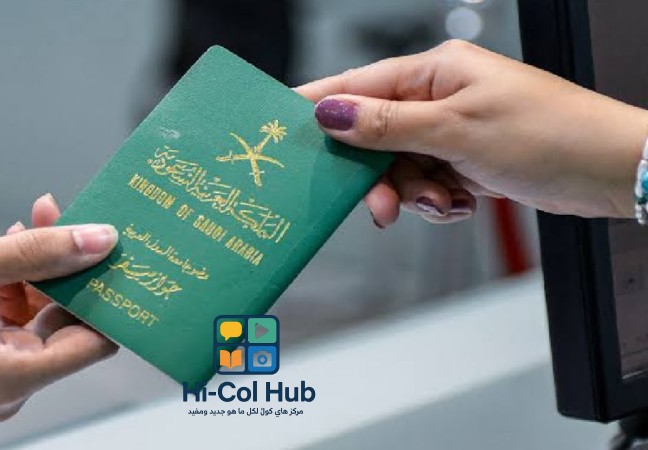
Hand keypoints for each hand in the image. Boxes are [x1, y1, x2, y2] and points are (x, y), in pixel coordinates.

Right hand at [0, 194, 117, 420]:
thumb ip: (37, 253)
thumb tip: (101, 241)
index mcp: (8, 377)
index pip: (94, 343)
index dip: (108, 298)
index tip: (117, 258)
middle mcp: (7, 389)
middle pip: (67, 326)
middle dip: (70, 271)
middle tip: (69, 222)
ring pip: (42, 319)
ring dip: (41, 272)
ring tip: (34, 223)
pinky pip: (16, 325)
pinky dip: (18, 288)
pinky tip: (11, 251)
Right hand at [297, 40, 647, 224]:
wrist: (608, 171)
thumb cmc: (549, 134)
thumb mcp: (456, 130)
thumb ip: (387, 125)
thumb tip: (331, 113)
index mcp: (435, 71)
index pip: (359, 85)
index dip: (321, 107)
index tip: (283, 125)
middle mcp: (440, 97)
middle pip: (375, 137)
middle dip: (379, 175)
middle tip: (380, 206)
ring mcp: (452, 130)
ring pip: (400, 168)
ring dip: (415, 194)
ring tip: (445, 202)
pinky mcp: (464, 160)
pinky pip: (426, 184)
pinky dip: (438, 201)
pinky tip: (462, 202)